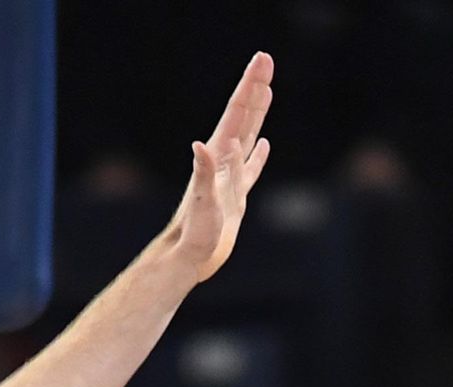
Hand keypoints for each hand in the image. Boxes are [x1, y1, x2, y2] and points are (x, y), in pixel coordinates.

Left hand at [165, 52, 274, 282]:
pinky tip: (263, 145)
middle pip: (244, 116)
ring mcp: (230, 179)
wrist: (185, 260)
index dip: (250, 85)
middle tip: (267, 60)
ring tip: (266, 90)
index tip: (262, 60)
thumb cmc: (192, 234)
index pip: (237, 112)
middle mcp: (223, 163)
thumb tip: (201, 145)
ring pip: (248, 137)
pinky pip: (251, 170)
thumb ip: (203, 172)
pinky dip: (258, 155)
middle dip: (256, 88)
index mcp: (217, 156)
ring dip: (257, 113)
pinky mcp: (234, 198)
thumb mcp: (201, 201)